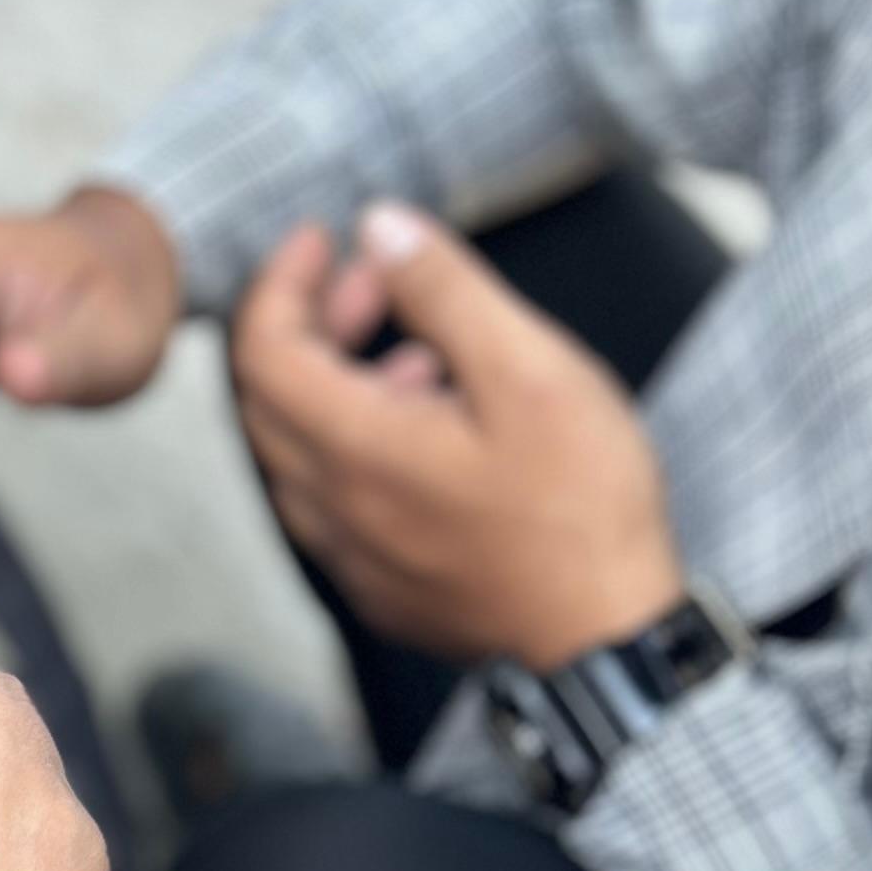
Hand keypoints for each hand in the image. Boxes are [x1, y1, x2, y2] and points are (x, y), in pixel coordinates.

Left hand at [230, 203, 682, 666]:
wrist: (609, 642)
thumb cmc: (582, 509)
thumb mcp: (528, 370)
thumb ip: (446, 291)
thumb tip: (379, 228)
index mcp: (356, 449)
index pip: (262, 351)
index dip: (280, 282)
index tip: (323, 240)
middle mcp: (333, 511)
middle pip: (270, 400)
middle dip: (310, 324)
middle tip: (380, 285)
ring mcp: (355, 560)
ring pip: (300, 454)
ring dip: (338, 388)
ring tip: (429, 358)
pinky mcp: (385, 592)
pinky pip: (335, 505)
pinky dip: (358, 448)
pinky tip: (436, 435)